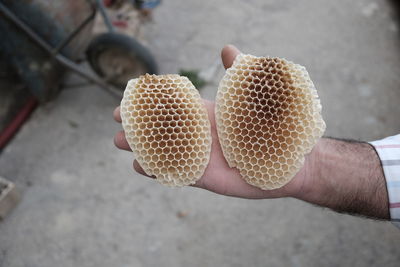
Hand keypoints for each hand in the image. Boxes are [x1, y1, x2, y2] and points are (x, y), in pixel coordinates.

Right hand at [113, 45, 313, 198]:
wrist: (287, 160)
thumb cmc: (271, 128)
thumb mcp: (252, 99)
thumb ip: (238, 74)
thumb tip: (227, 49)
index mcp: (206, 116)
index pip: (171, 110)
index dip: (150, 107)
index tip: (128, 102)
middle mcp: (199, 136)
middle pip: (162, 132)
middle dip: (139, 129)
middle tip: (118, 127)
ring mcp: (200, 157)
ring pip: (164, 153)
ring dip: (142, 149)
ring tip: (123, 145)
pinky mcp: (205, 177)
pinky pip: (177, 174)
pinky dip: (159, 171)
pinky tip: (142, 167)